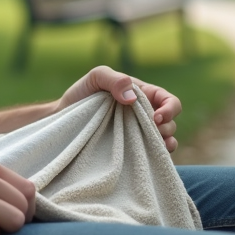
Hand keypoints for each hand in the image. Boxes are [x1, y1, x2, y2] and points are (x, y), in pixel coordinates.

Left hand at [56, 66, 181, 152]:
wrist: (64, 116)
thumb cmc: (81, 93)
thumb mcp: (96, 77)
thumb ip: (114, 79)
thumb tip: (132, 97)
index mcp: (142, 94)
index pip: (168, 100)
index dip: (170, 108)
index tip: (156, 118)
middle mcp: (144, 114)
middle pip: (170, 123)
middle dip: (167, 128)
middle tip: (153, 133)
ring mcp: (138, 133)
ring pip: (164, 140)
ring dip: (165, 143)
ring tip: (157, 147)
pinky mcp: (131, 149)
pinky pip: (151, 155)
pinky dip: (156, 156)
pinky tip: (153, 158)